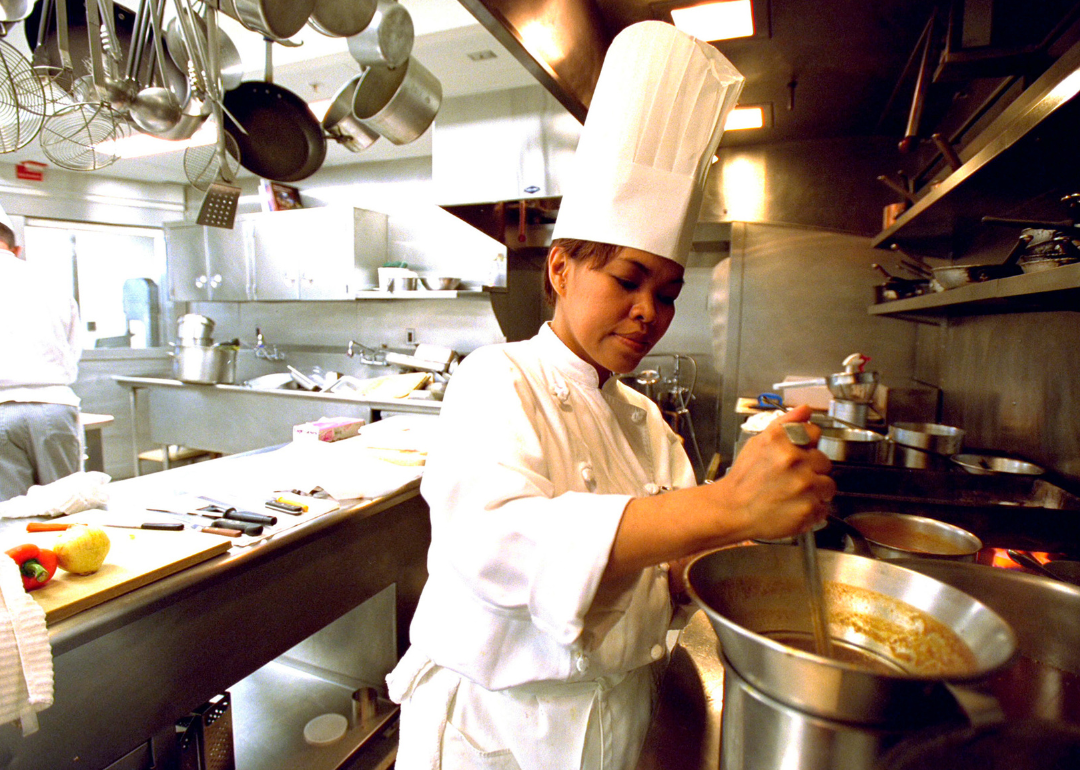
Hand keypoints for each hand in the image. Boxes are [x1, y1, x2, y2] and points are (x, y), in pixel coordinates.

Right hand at [710, 405, 835, 541]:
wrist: (731, 511)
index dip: (807, 445)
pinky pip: (822, 508)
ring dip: (815, 492)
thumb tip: (805, 409)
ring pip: (827, 486)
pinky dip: (811, 511)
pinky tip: (793, 508)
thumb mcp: (758, 443)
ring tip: (793, 496)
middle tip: (792, 479)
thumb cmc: (744, 479)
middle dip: (812, 470)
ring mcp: (804, 486)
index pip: (814, 433)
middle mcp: (795, 460)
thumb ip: (785, 424)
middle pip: (824, 462)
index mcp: (782, 441)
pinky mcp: (809, 510)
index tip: (799, 454)